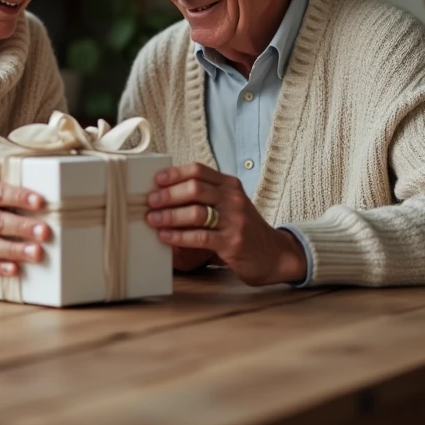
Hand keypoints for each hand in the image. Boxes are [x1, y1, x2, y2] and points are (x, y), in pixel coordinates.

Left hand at [144, 163, 306, 285]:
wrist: (275, 255)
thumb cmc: (244, 229)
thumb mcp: (230, 205)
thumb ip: (206, 197)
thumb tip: (166, 193)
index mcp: (230, 185)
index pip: (198, 170)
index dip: (174, 173)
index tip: (156, 180)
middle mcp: (233, 199)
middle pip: (194, 188)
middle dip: (168, 194)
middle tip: (149, 202)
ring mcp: (234, 220)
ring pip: (196, 212)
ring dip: (169, 216)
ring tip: (152, 220)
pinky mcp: (232, 243)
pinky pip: (200, 237)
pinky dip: (179, 236)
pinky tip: (165, 237)